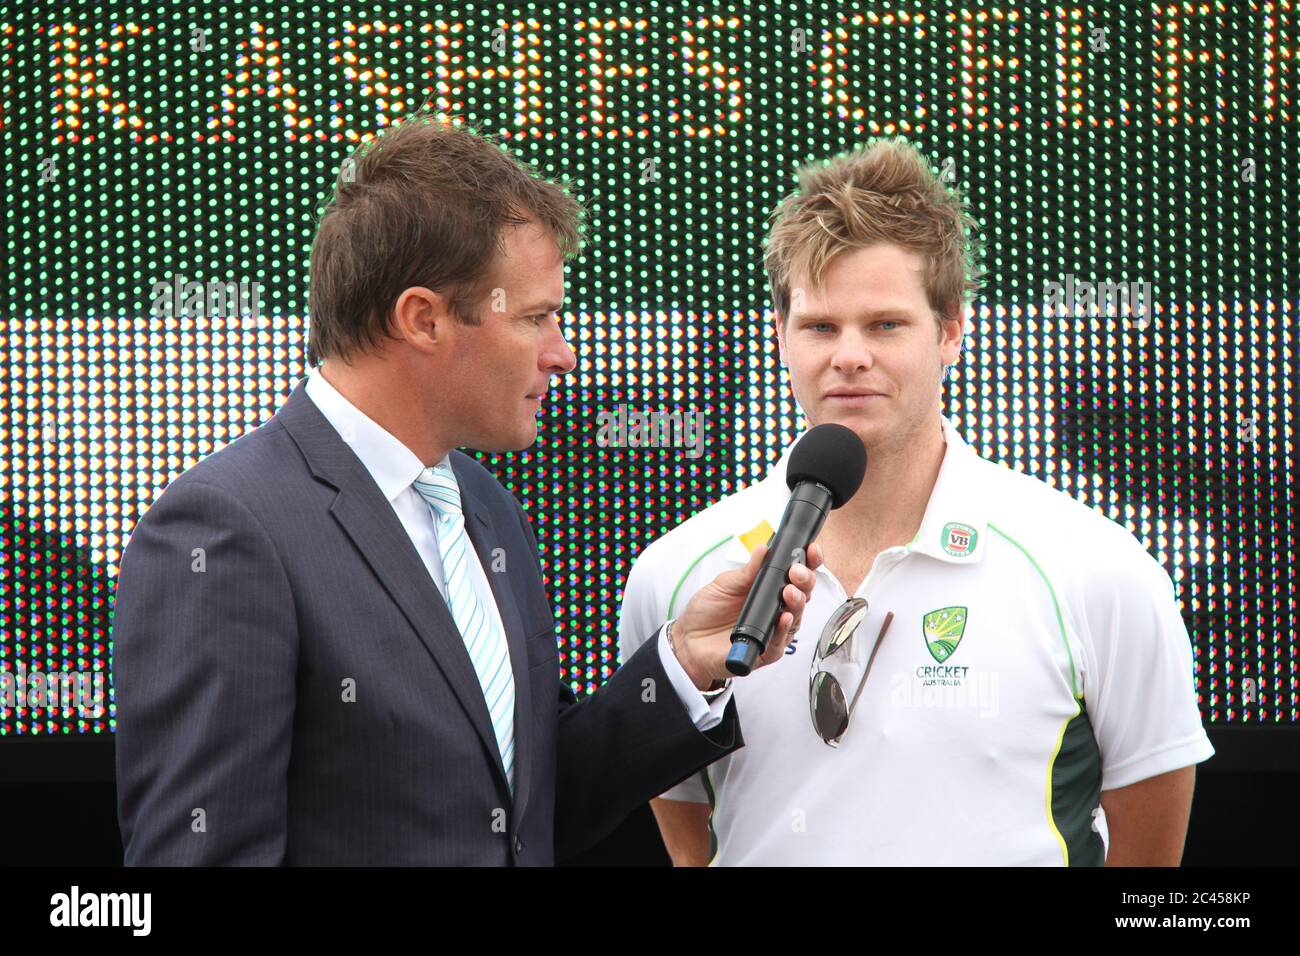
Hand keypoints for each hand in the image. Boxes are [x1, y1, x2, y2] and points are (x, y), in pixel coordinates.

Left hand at [672, 541, 823, 689]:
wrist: (688, 640)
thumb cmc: (708, 612)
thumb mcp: (725, 584)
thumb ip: (746, 571)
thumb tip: (763, 549)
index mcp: (770, 590)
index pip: (796, 576)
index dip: (808, 562)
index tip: (811, 549)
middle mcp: (776, 610)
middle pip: (803, 595)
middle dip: (804, 581)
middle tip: (796, 573)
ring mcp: (773, 631)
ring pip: (796, 618)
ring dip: (797, 604)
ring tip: (789, 592)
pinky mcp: (765, 652)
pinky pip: (780, 642)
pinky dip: (783, 630)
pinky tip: (783, 618)